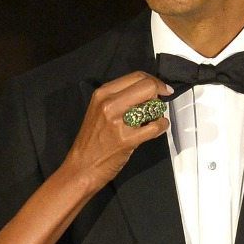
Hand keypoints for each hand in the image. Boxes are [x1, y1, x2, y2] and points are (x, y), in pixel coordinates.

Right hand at [62, 71, 170, 192]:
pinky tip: (157, 128)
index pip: (136, 76)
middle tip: (156, 105)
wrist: (82, 166)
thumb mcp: (99, 110)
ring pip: (152, 105)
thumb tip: (147, 90)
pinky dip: (161, 126)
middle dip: (158, 94)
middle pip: (147, 87)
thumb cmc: (92, 140)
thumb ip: (120, 97)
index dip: (154, 81)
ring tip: (152, 119)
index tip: (162, 89)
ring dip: (158, 112)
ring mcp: (117, 122)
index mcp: (102, 93)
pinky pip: (155, 126)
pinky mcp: (126, 140)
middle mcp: (109, 104)